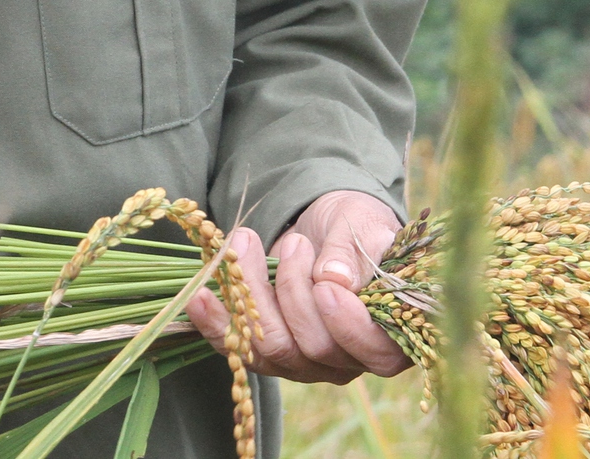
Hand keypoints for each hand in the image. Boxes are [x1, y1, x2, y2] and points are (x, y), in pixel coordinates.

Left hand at [185, 190, 411, 384]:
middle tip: (293, 243)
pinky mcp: (268, 352)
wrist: (324, 229)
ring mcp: (305, 362)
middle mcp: (348, 361)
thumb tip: (337, 279)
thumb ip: (355, 253)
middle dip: (293, 290)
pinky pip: (238, 349)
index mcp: (390, 335)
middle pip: (315, 348)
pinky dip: (216, 322)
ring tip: (248, 242)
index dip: (348, 325)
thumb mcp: (363, 227)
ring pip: (273, 347)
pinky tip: (198, 296)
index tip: (325, 285)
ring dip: (253, 291)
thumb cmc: (356, 228)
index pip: (375, 351)